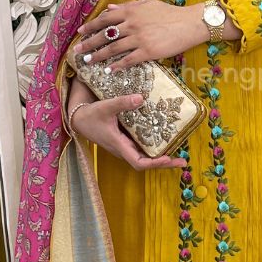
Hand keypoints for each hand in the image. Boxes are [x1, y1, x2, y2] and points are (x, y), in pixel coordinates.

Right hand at [66, 79, 187, 171]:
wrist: (78, 117)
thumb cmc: (90, 115)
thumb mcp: (106, 107)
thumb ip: (122, 103)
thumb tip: (141, 98)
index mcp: (119, 146)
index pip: (139, 163)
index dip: (154, 163)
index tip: (168, 158)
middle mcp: (124, 149)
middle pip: (146, 162)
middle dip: (164, 163)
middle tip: (182, 161)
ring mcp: (125, 145)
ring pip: (145, 155)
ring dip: (161, 155)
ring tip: (178, 153)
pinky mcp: (125, 140)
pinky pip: (142, 146)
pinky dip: (153, 146)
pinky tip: (164, 138)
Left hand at [74, 0, 206, 71]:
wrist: (189, 23)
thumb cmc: (169, 13)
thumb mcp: (146, 5)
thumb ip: (127, 7)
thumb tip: (109, 8)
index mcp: (130, 11)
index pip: (104, 19)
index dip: (90, 26)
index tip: (80, 33)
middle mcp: (131, 24)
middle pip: (104, 35)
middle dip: (88, 43)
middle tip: (77, 51)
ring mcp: (139, 38)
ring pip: (113, 48)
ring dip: (98, 56)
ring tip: (88, 61)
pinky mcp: (148, 51)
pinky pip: (128, 60)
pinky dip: (116, 65)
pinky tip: (108, 70)